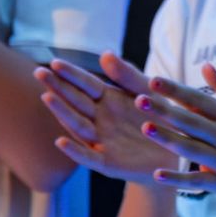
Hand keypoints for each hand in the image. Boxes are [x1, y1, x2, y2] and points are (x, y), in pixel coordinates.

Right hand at [33, 54, 201, 188]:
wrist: (177, 151)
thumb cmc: (159, 117)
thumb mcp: (148, 92)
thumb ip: (128, 75)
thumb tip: (104, 53)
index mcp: (108, 99)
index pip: (85, 84)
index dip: (71, 73)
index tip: (55, 62)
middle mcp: (99, 119)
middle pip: (75, 101)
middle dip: (57, 87)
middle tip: (39, 72)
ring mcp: (101, 141)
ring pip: (78, 125)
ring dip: (62, 112)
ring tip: (47, 97)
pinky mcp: (108, 163)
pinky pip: (89, 158)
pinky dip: (75, 151)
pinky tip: (61, 141)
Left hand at [136, 63, 215, 193]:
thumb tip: (205, 66)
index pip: (197, 100)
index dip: (175, 91)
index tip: (153, 81)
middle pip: (189, 122)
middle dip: (164, 111)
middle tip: (140, 100)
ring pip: (190, 149)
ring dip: (167, 139)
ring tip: (145, 127)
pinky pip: (197, 182)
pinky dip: (177, 180)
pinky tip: (157, 174)